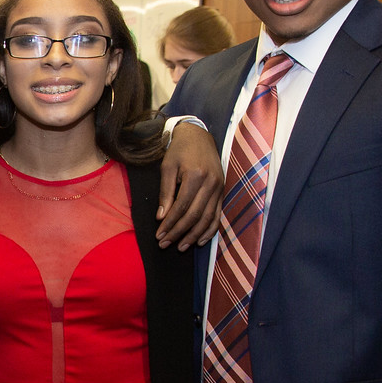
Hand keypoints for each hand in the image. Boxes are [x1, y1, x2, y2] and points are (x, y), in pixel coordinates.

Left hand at [156, 123, 224, 249]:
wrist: (198, 136)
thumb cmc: (179, 151)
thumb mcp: (167, 168)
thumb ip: (165, 193)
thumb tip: (162, 217)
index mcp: (195, 176)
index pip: (181, 207)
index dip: (170, 224)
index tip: (159, 236)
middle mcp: (211, 183)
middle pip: (194, 216)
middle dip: (179, 233)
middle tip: (165, 244)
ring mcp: (219, 188)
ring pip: (208, 218)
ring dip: (194, 235)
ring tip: (181, 247)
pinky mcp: (222, 191)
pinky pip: (218, 214)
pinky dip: (210, 229)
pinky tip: (200, 240)